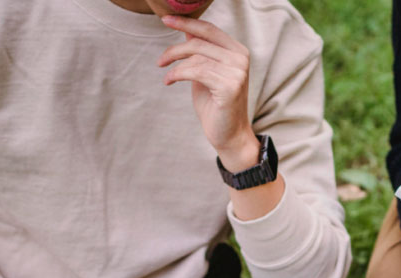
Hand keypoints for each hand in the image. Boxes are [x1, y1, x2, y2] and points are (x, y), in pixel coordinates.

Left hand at [158, 16, 259, 171]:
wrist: (229, 135)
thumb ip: (200, 52)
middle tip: (160, 61)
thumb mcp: (205, 73)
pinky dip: (178, 74)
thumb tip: (186, 30)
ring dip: (175, 65)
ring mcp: (237, 72)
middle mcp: (240, 58)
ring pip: (196, 57)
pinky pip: (196, 72)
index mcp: (237, 52)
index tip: (165, 19)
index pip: (209, 29)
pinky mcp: (229, 86)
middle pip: (199, 42)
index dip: (186, 22)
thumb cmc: (215, 105)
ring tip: (167, 76)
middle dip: (175, 50)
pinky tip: (170, 81)